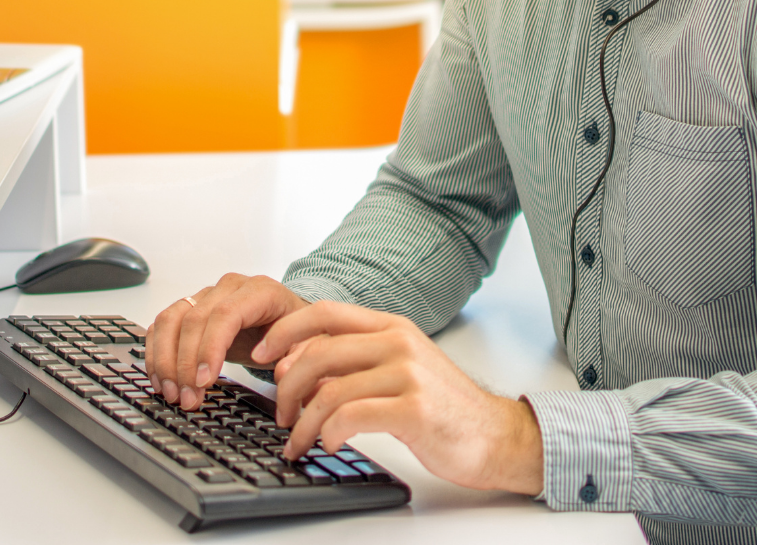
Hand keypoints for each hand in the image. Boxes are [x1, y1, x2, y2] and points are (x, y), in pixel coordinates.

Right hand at [145, 273, 308, 408]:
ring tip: (173, 394)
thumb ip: (301, 355)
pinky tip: (162, 380)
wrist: (289, 322)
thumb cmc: (298, 333)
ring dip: (166, 360)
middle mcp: (230, 288)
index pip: (226, 313)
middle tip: (188, 399)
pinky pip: (163, 324)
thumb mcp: (310, 344)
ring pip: (172, 318)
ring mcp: (208, 295)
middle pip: (195, 318)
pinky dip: (157, 353)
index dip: (209, 347)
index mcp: (261, 291)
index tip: (203, 381)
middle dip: (185, 363)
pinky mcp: (192, 308)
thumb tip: (281, 369)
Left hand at [253, 301, 543, 494]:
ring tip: (298, 441)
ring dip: (303, 421)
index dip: (285, 330)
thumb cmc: (442, 404)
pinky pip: (353, 416)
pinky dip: (330, 432)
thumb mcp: (398, 367)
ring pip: (330, 389)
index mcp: (390, 325)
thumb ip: (353, 360)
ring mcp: (408, 373)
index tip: (260, 354)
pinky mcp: (415, 410)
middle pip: (319, 350)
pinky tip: (329, 444)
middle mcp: (398, 341)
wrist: (495, 434)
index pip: (324, 312)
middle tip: (281, 413)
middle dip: (287, 385)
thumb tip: (295, 365)